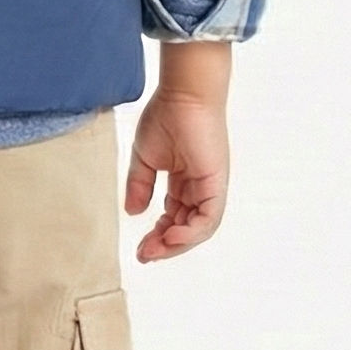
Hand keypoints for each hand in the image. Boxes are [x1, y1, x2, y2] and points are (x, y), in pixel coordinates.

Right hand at [124, 41, 231, 261]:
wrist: (183, 94)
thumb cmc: (166, 116)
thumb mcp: (144, 158)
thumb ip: (139, 185)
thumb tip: (133, 212)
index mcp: (184, 180)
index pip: (174, 216)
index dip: (158, 235)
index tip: (140, 248)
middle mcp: (200, 187)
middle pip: (186, 227)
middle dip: (165, 245)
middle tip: (144, 255)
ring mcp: (210, 186)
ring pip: (199, 228)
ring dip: (177, 244)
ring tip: (155, 251)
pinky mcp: (216, 184)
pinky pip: (209, 218)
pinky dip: (192, 232)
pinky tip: (171, 236)